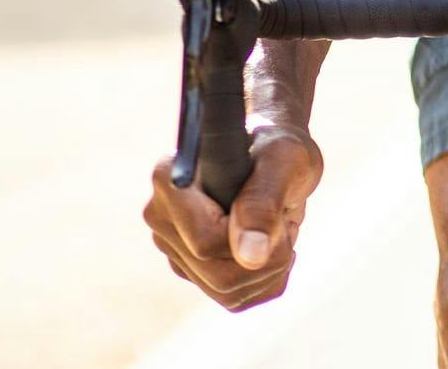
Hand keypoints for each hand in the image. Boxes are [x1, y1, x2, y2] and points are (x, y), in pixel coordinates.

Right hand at [143, 126, 323, 310]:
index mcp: (172, 181)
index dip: (252, 236)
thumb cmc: (278, 149)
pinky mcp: (191, 270)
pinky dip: (266, 280)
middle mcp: (162, 217)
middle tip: (286, 222)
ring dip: (271, 268)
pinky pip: (235, 299)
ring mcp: (173, 248)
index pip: (206, 242)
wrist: (274, 159)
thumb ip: (264, 203)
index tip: (278, 211)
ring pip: (228, 291)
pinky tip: (272, 248)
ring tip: (278, 229)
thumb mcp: (283, 163)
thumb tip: (250, 255)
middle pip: (218, 274)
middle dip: (268, 257)